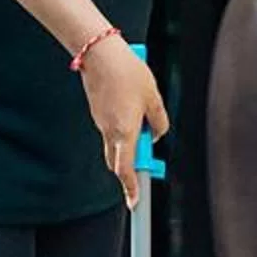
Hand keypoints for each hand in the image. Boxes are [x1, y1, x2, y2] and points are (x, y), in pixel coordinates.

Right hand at [81, 35, 169, 207]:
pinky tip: (132, 102)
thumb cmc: (128, 72)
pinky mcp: (97, 112)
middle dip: (132, 166)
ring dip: (130, 141)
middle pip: (118, 162)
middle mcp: (109, 131)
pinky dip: (123, 126)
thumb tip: (158, 134)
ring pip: (116, 143)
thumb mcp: (153, 96)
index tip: (134, 203)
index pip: (126, 169)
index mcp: (125, 131)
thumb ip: (159, 120)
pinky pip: (111, 128)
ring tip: (144, 114)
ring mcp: (100, 122)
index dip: (131, 188)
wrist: (99, 53)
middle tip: (149, 162)